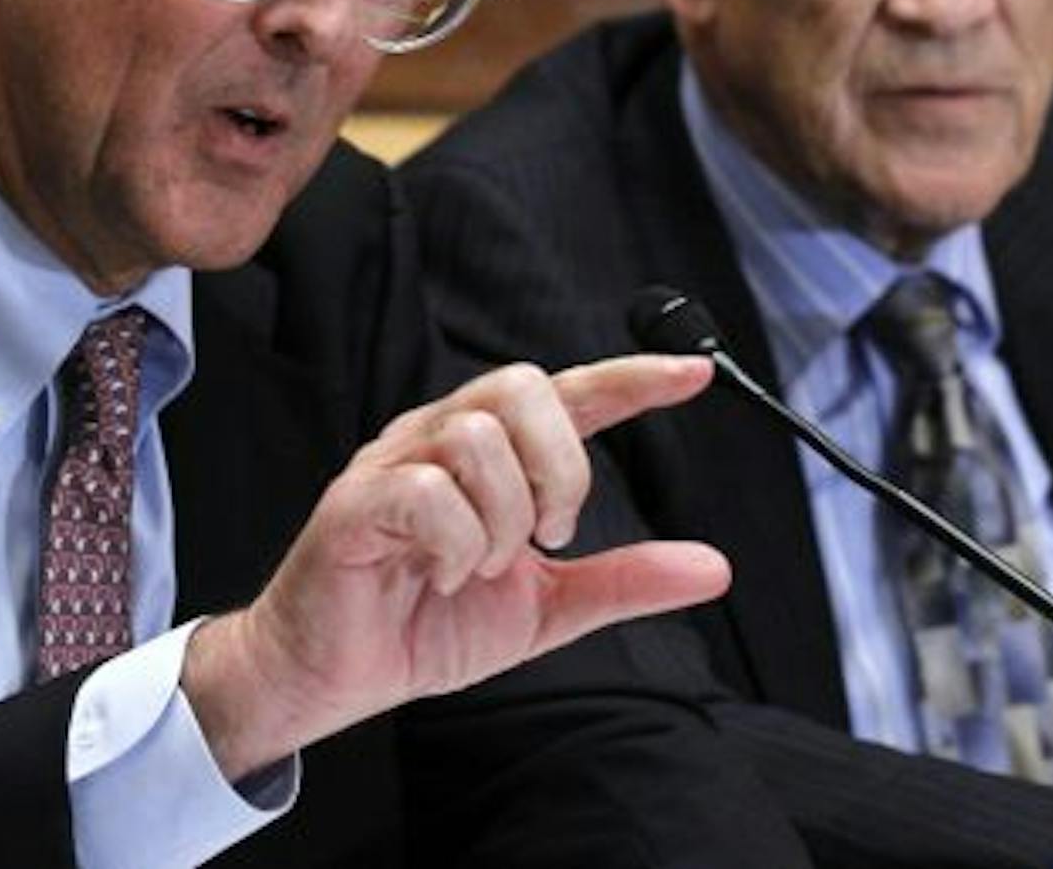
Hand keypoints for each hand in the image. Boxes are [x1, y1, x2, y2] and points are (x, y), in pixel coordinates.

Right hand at [182, 354, 729, 777]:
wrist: (339, 677)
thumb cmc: (428, 625)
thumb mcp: (546, 607)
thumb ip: (622, 580)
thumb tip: (713, 568)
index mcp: (489, 452)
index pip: (568, 392)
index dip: (631, 378)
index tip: (698, 375)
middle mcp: (440, 436)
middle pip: (524, 387)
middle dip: (561, 467)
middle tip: (549, 536)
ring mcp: (394, 462)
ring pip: (478, 438)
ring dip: (503, 519)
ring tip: (481, 568)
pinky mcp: (355, 502)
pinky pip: (428, 492)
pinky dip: (457, 545)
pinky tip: (446, 577)